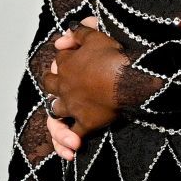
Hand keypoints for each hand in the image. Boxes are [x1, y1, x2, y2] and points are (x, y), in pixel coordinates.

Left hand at [43, 17, 123, 151]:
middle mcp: (64, 86)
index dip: (66, 58)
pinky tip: (73, 147)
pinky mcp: (86, 122)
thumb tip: (61, 39)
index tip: (76, 57)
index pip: (59, 59)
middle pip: (49, 84)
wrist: (131, 79)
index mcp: (66, 63)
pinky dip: (70, 141)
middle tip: (65, 85)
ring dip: (58, 111)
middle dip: (54, 84)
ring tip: (68, 113)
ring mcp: (73, 106)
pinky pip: (73, 135)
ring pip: (55, 111)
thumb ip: (78, 33)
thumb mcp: (97, 36)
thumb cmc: (115, 56)